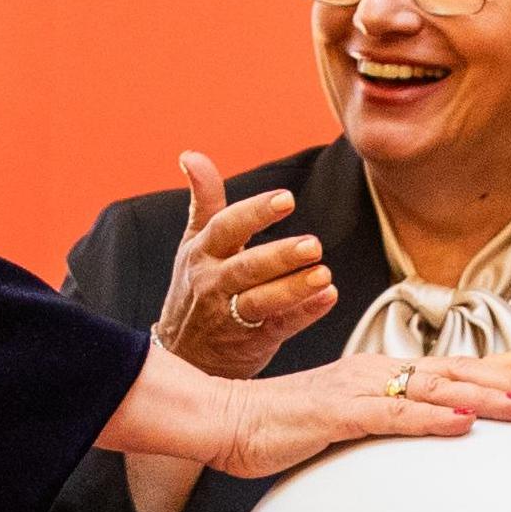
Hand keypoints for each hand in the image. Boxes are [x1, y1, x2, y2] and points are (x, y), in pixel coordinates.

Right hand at [101, 345, 472, 479]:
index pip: (449, 370)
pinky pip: (391, 413)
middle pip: (454, 373)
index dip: (497, 376)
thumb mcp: (341, 422)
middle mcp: (374, 371)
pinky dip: (430, 417)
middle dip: (507, 383)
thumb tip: (417, 434)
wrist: (223, 420)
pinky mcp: (337, 413)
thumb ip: (379, 422)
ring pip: (433, 388)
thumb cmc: (278, 426)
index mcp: (378, 371)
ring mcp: (356, 389)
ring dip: (483, 396)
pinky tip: (461, 423)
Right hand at [149, 152, 330, 377]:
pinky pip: (278, 327)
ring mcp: (230, 316)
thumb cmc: (196, 288)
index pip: (226, 228)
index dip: (255, 213)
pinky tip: (327, 298)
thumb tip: (191, 155)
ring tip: (324, 275)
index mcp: (202, 253)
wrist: (183, 355)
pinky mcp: (250, 342)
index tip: (286, 199)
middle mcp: (213, 283)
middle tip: (314, 244)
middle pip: (247, 267)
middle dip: (280, 256)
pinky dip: (303, 314)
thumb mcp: (194, 242)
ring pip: (261, 301)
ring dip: (294, 288)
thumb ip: (204, 199)